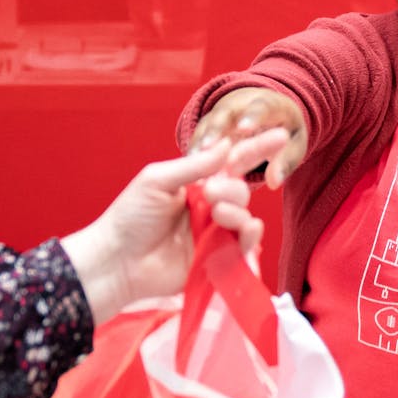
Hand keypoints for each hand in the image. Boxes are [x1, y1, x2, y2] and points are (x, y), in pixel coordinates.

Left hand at [61, 129, 288, 323]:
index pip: (230, 164)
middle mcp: (208, 208)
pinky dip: (250, 236)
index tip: (280, 136)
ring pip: (244, 216)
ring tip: (217, 213)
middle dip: (232, 188)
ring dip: (237, 211)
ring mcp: (213, 234)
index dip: (255, 150)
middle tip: (211, 193)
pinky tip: (245, 229)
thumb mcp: (158, 181)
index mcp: (194, 184)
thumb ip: (195, 165)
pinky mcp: (217, 260)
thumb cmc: (130, 217)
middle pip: (240, 191)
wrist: (117, 260)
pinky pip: (244, 246)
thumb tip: (227, 145)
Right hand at [190, 87, 306, 188]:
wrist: (269, 112)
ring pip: (207, 126)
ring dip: (199, 142)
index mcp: (269, 104)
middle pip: (225, 113)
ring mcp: (221, 115)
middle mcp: (240, 105)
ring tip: (192, 162)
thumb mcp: (295, 144)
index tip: (244, 129)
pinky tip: (185, 169)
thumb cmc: (286, 131)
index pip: (260, 107)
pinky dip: (192, 152)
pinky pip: (198, 137)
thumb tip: (274, 181)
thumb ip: (286, 161)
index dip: (251, 116)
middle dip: (216, 129)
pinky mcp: (208, 127)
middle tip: (208, 146)